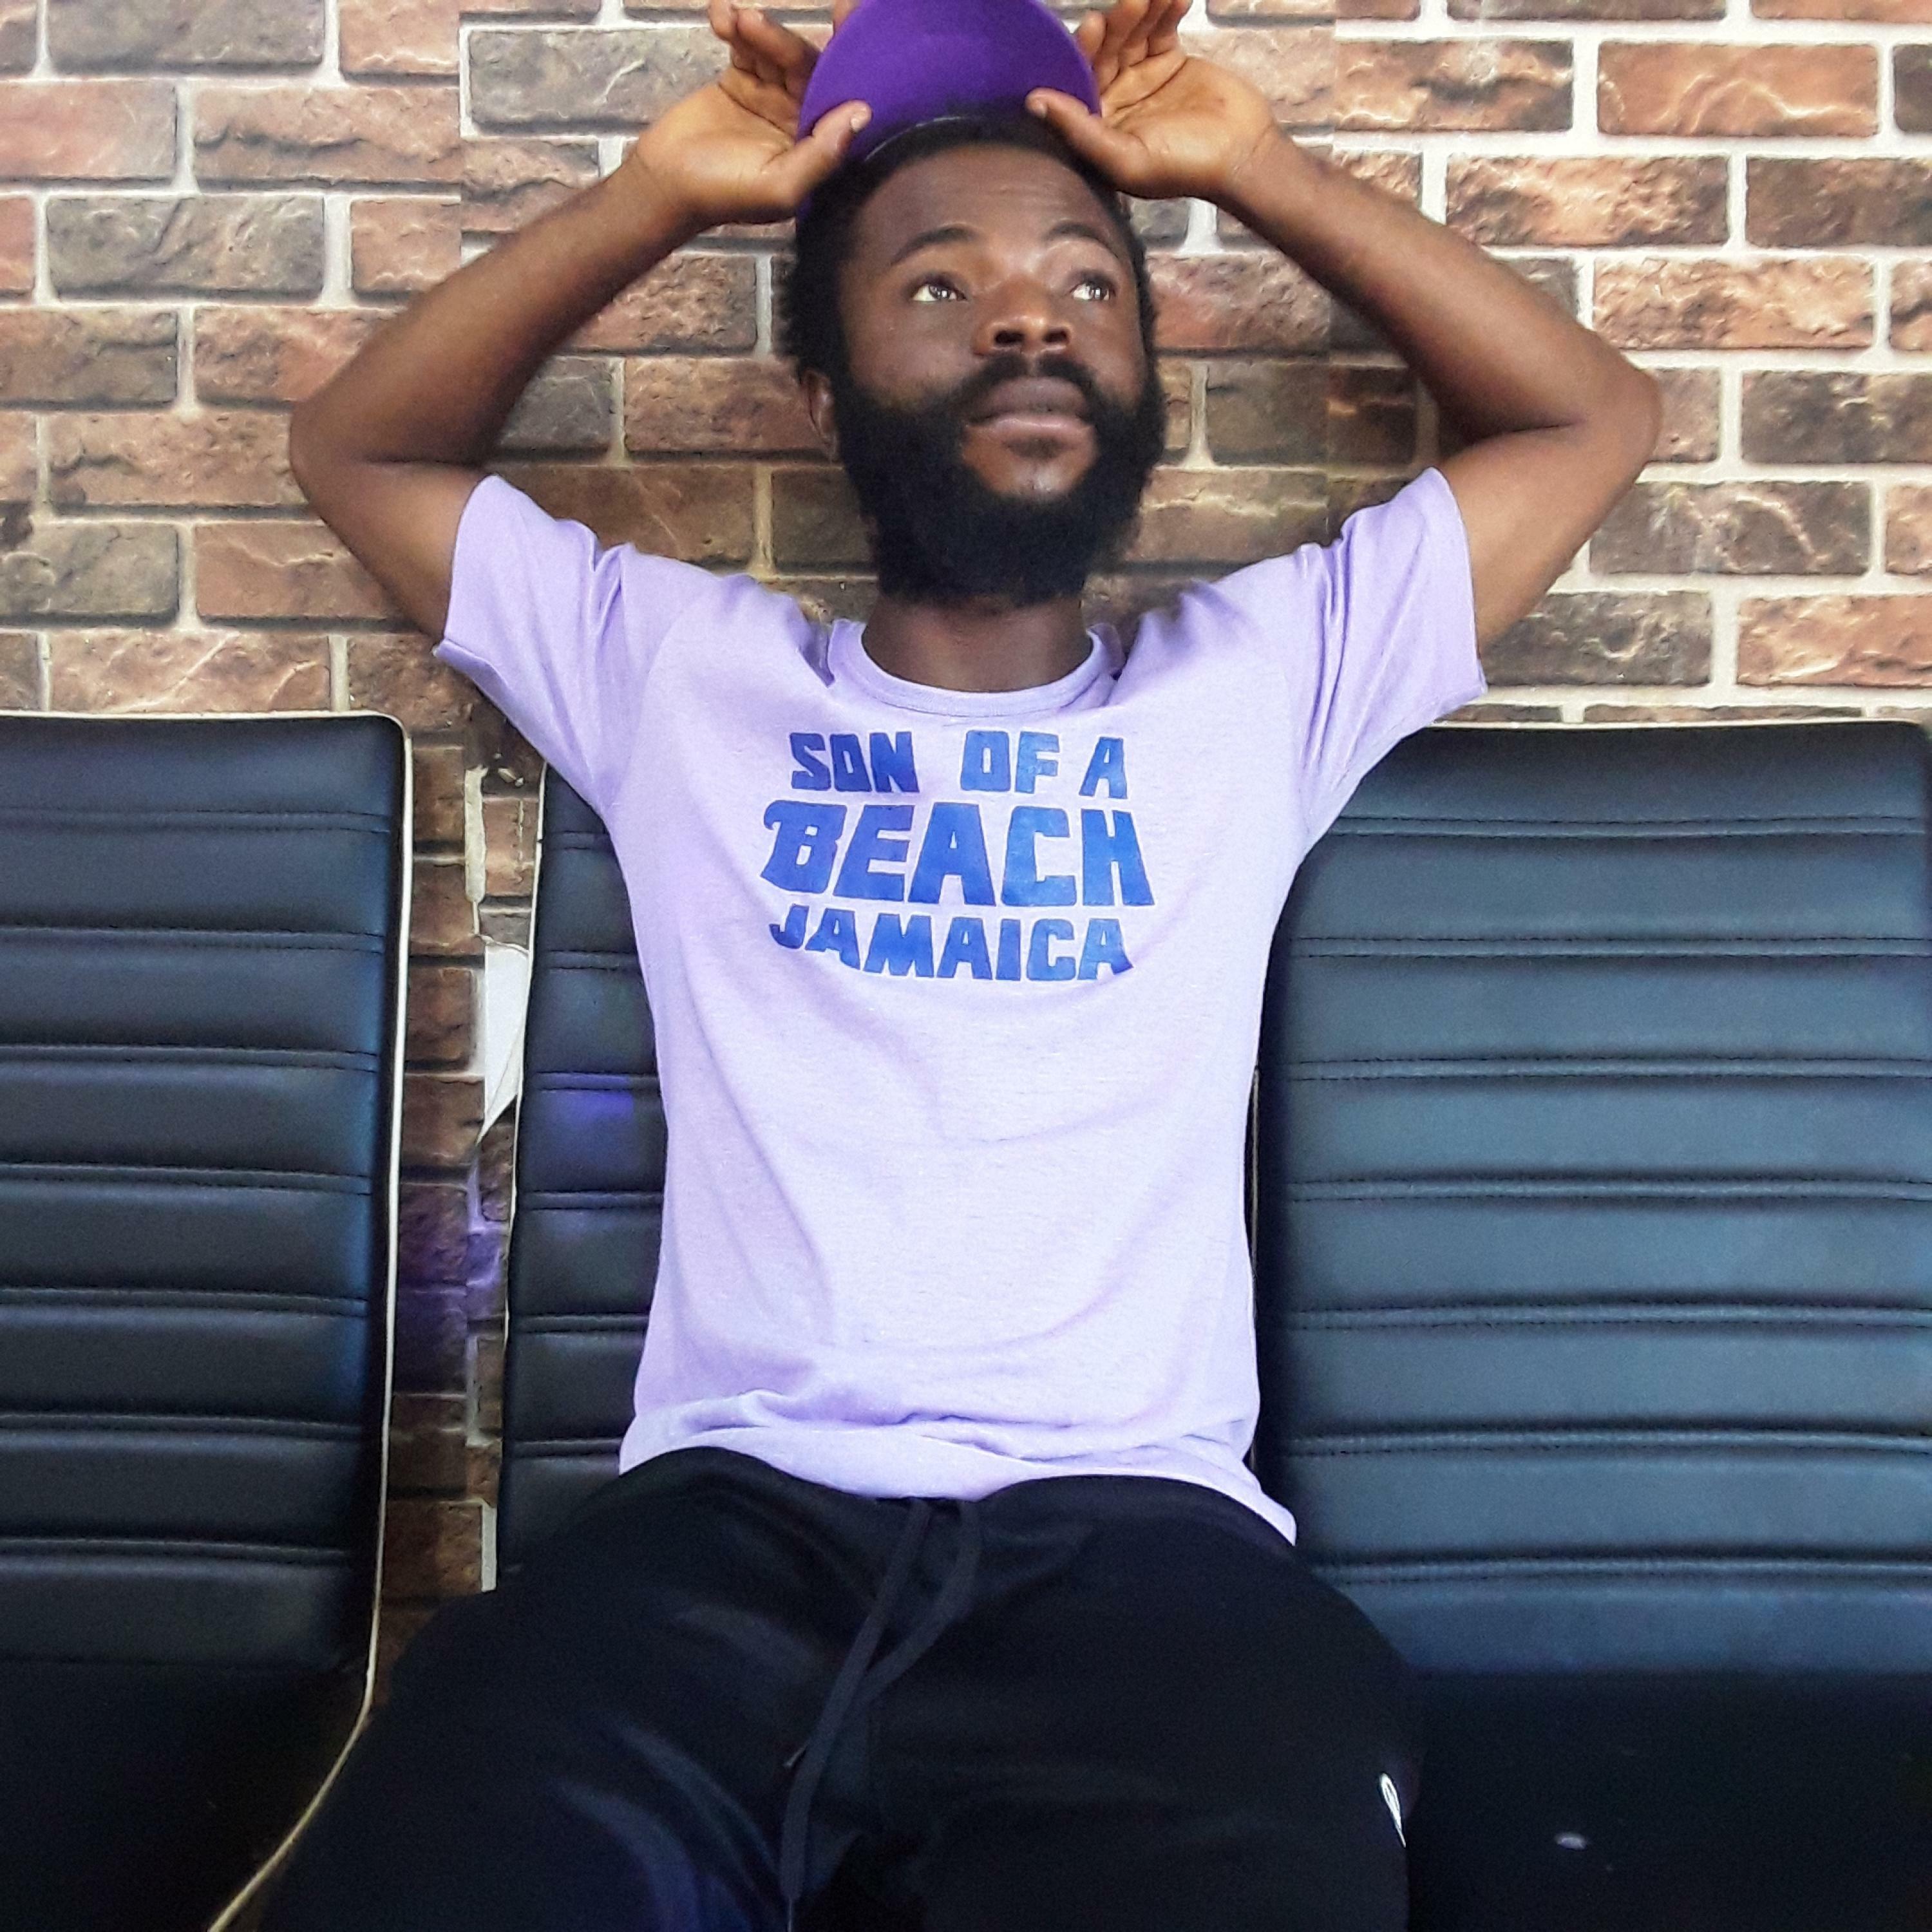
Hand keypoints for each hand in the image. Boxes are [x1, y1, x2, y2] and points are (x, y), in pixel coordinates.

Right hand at [623, 0, 868, 232]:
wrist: (664, 184)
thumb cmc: (723, 194)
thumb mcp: (779, 187)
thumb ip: (821, 154)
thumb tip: (862, 113)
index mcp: (817, 146)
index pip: (839, 96)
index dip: (847, 56)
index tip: (846, 13)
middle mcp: (799, 119)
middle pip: (804, 66)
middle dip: (783, 40)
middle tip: (753, 22)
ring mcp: (769, 98)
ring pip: (775, 50)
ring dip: (757, 30)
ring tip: (733, 20)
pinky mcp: (739, 82)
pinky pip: (745, 45)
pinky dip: (733, 26)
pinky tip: (718, 16)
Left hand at [1026, 0, 1281, 206]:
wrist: (1242, 156)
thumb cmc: (1183, 168)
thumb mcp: (1125, 158)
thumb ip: (1079, 131)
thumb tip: (1033, 102)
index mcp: (1096, 126)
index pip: (1079, 80)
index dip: (1084, 51)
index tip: (1095, 24)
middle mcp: (1114, 99)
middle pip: (1104, 50)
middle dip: (1116, 24)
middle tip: (1131, 3)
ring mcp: (1141, 78)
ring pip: (1132, 33)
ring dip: (1141, 10)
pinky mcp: (1170, 60)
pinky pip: (1161, 27)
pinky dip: (1166, 9)